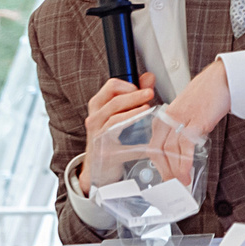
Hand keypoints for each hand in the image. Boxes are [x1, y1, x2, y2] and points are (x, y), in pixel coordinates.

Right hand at [78, 73, 158, 194]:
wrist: (99, 168)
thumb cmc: (109, 138)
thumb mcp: (118, 114)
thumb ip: (134, 95)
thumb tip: (148, 77)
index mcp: (98, 107)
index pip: (111, 86)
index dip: (128, 85)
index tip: (141, 87)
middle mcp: (94, 119)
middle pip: (115, 101)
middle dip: (135, 95)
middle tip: (150, 93)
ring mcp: (98, 135)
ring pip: (116, 118)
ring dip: (134, 112)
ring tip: (148, 108)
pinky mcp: (105, 152)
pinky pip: (123, 144)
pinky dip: (137, 140)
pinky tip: (147, 135)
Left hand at [148, 62, 231, 183]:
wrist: (220, 79)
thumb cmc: (205, 96)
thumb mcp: (186, 114)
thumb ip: (179, 131)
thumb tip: (180, 154)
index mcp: (163, 118)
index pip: (154, 146)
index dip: (158, 165)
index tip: (164, 177)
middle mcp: (168, 119)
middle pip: (158, 150)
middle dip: (164, 171)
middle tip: (171, 186)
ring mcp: (181, 120)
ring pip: (170, 150)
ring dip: (175, 170)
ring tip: (181, 183)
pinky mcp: (195, 121)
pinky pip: (185, 144)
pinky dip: (184, 161)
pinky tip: (185, 172)